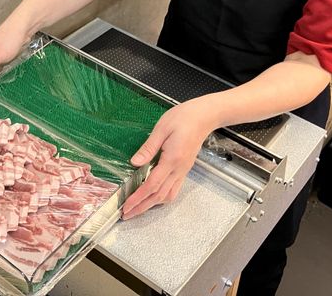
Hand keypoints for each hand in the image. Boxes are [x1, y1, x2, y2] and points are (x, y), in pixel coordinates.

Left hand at [122, 99, 217, 219]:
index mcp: (172, 159)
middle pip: (159, 196)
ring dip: (152, 205)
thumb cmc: (183, 117)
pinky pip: (174, 189)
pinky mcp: (185, 169)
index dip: (138, 197)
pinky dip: (162, 197)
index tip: (126, 206)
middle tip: (127, 215)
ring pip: (168, 195)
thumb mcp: (162, 128)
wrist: (204, 116)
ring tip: (138, 208)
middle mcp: (179, 169)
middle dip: (142, 207)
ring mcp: (183, 170)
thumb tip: (134, 163)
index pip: (152, 184)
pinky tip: (153, 197)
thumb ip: (148, 148)